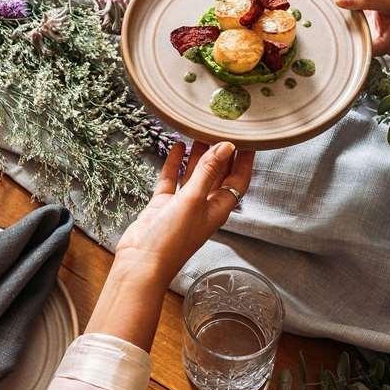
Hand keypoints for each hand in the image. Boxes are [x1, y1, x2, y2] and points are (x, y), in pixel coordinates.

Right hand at [113, 141, 253, 288]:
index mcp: (218, 208)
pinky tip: (176, 146)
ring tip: (199, 131)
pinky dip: (175, 163)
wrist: (141, 261)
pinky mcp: (163, 204)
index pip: (238, 180)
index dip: (244, 160)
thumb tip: (226, 146)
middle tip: (221, 128)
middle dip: (220, 153)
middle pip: (217, 174)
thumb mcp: (194, 200)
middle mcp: (203, 206)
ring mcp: (182, 205)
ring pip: (194, 174)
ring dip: (198, 155)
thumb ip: (208, 171)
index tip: (247, 138)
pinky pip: (172, 179)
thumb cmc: (173, 238)